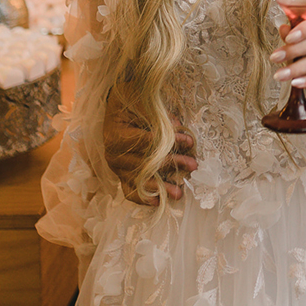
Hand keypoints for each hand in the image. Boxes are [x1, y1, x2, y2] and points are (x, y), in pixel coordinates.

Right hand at [103, 89, 197, 206]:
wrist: (117, 108)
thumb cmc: (132, 104)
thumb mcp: (144, 103)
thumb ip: (158, 116)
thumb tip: (176, 126)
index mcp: (116, 136)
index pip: (147, 141)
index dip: (169, 142)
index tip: (189, 141)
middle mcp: (113, 155)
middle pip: (144, 163)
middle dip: (171, 164)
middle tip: (193, 165)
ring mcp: (116, 167)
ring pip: (139, 181)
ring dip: (160, 187)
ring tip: (178, 193)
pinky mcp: (121, 175)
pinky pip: (131, 190)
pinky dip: (144, 198)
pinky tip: (159, 202)